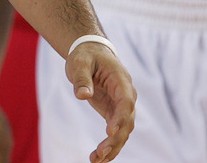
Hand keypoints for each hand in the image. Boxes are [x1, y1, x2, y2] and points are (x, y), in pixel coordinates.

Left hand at [64, 41, 135, 162]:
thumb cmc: (85, 56)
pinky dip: (109, 145)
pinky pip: (115, 132)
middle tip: (101, 152)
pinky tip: (98, 158)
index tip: (110, 132)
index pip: (126, 102)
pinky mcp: (113, 112)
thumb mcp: (79, 62)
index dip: (120, 117)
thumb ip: (82, 78)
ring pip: (123, 131)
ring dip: (113, 147)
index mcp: (121, 80)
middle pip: (127, 121)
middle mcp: (126, 95)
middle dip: (116, 139)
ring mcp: (121, 106)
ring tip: (97, 159)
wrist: (90, 53)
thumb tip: (82, 95)